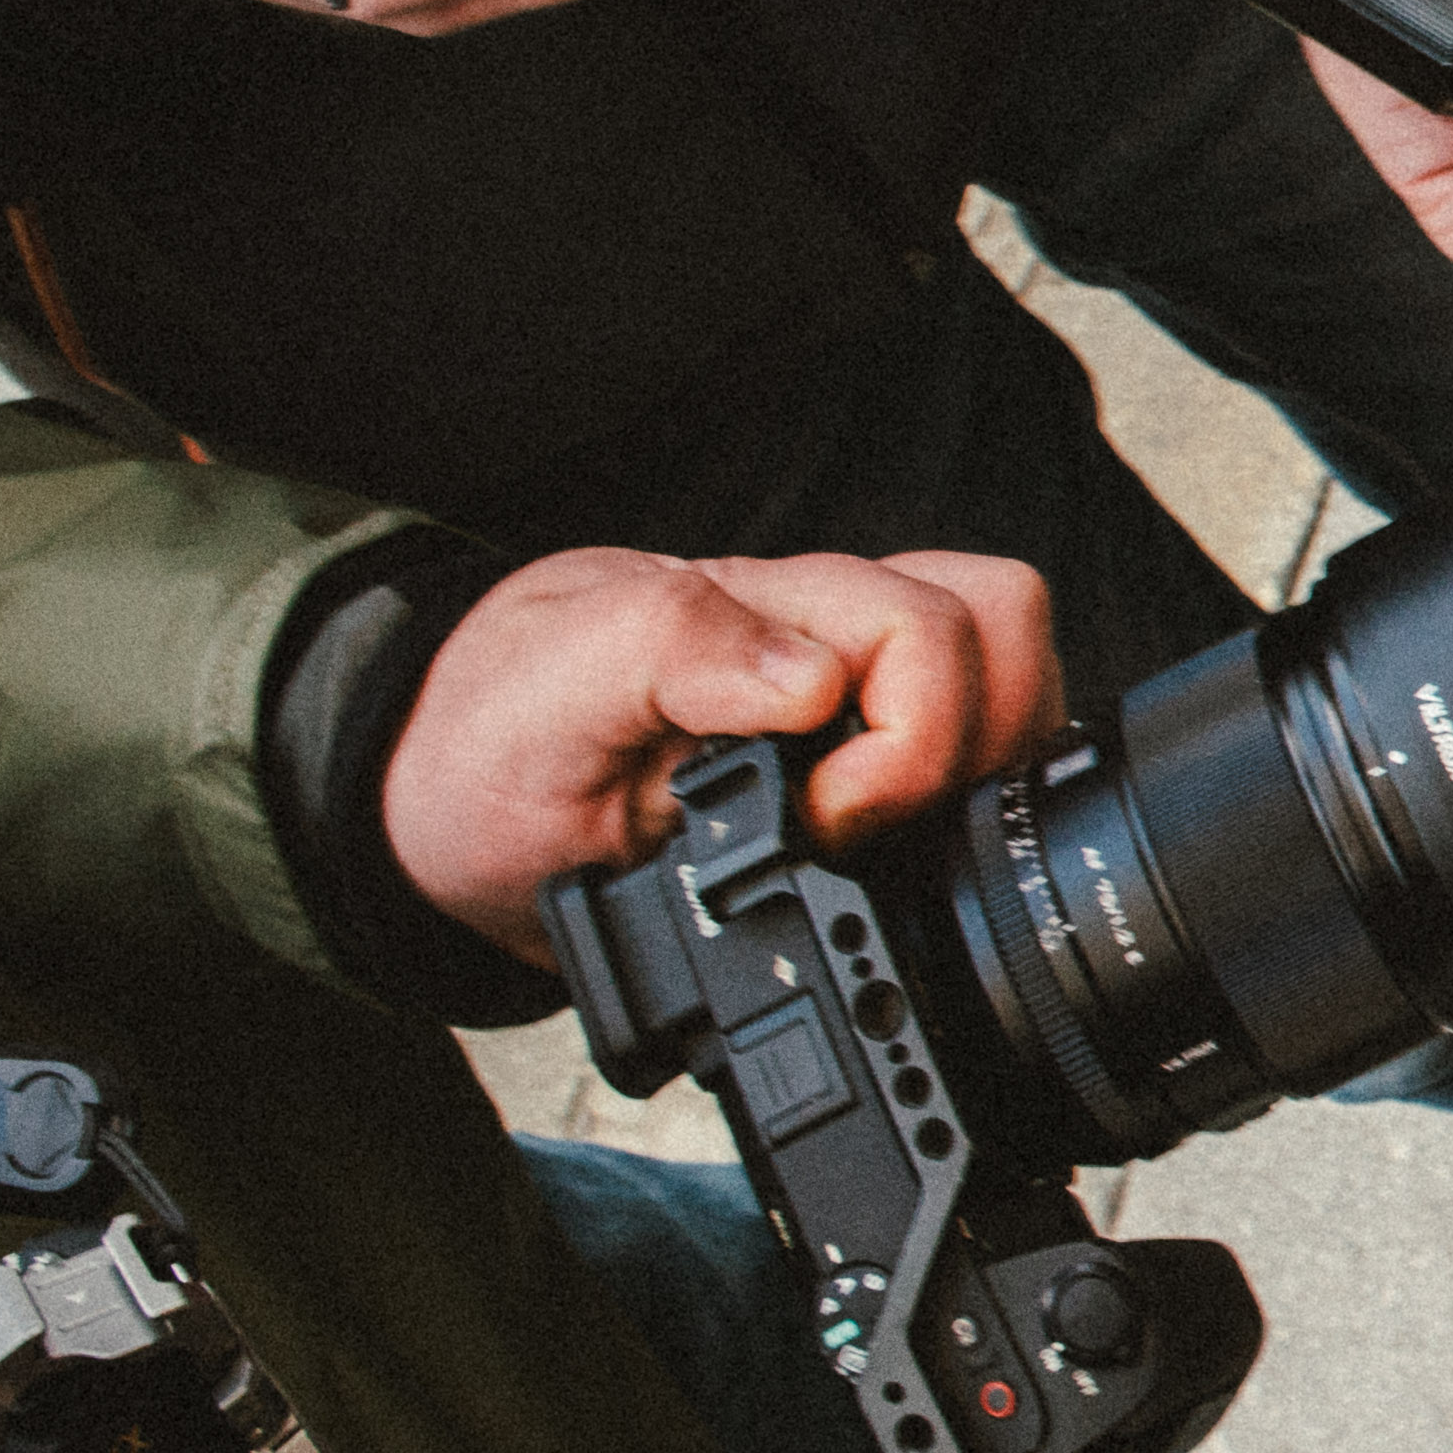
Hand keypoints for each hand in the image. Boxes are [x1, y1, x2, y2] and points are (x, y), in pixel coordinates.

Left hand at [381, 545, 1064, 954]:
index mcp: (759, 605)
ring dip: (975, 770)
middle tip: (863, 834)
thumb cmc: (488, 750)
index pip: (936, 629)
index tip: (817, 825)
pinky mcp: (858, 738)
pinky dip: (958, 796)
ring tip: (879, 842)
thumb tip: (813, 678)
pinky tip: (885, 847)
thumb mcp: (542, 698)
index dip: (907, 747)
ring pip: (1008, 679)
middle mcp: (823, 630)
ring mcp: (850, 681)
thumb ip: (670, 650)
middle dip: (967, 752)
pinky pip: (973, 736)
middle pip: (1002, 631)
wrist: (444, 806)